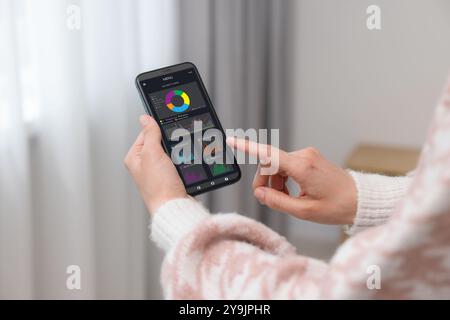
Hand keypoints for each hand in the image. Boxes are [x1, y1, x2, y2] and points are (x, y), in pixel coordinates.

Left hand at [124, 115, 186, 214]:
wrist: (174, 207)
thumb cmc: (159, 187)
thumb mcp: (152, 154)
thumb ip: (150, 134)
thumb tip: (145, 118)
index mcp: (134, 157)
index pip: (146, 133)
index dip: (158, 130)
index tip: (167, 129)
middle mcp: (144, 165)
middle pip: (160, 142)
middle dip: (170, 143)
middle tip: (173, 150)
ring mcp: (158, 172)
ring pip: (171, 152)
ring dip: (178, 153)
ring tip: (178, 162)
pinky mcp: (170, 178)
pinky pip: (178, 163)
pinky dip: (183, 162)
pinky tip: (184, 166)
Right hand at [226, 137, 356, 224]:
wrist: (360, 199)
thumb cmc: (337, 206)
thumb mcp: (304, 211)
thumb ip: (277, 201)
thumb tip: (259, 193)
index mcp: (302, 166)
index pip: (268, 154)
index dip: (247, 147)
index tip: (232, 140)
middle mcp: (304, 155)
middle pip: (269, 164)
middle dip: (264, 181)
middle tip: (268, 200)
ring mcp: (307, 155)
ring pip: (277, 165)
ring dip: (274, 182)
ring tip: (285, 200)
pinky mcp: (309, 158)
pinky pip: (286, 166)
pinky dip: (283, 179)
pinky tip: (291, 193)